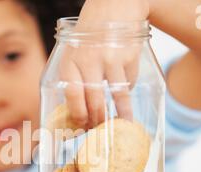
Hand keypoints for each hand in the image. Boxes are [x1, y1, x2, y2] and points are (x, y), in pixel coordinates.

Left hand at [60, 0, 148, 127]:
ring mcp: (110, 58)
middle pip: (95, 101)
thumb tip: (79, 109)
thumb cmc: (90, 32)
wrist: (115, 5)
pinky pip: (130, 82)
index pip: (72, 95)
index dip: (78, 115)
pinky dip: (128, 89)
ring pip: (117, 96)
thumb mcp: (73, 50)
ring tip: (124, 124)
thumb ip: (74, 74)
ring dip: (122, 114)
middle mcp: (88, 61)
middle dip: (99, 120)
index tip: (83, 125)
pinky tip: (126, 88)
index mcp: (70, 60)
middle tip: (102, 130)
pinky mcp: (129, 56)